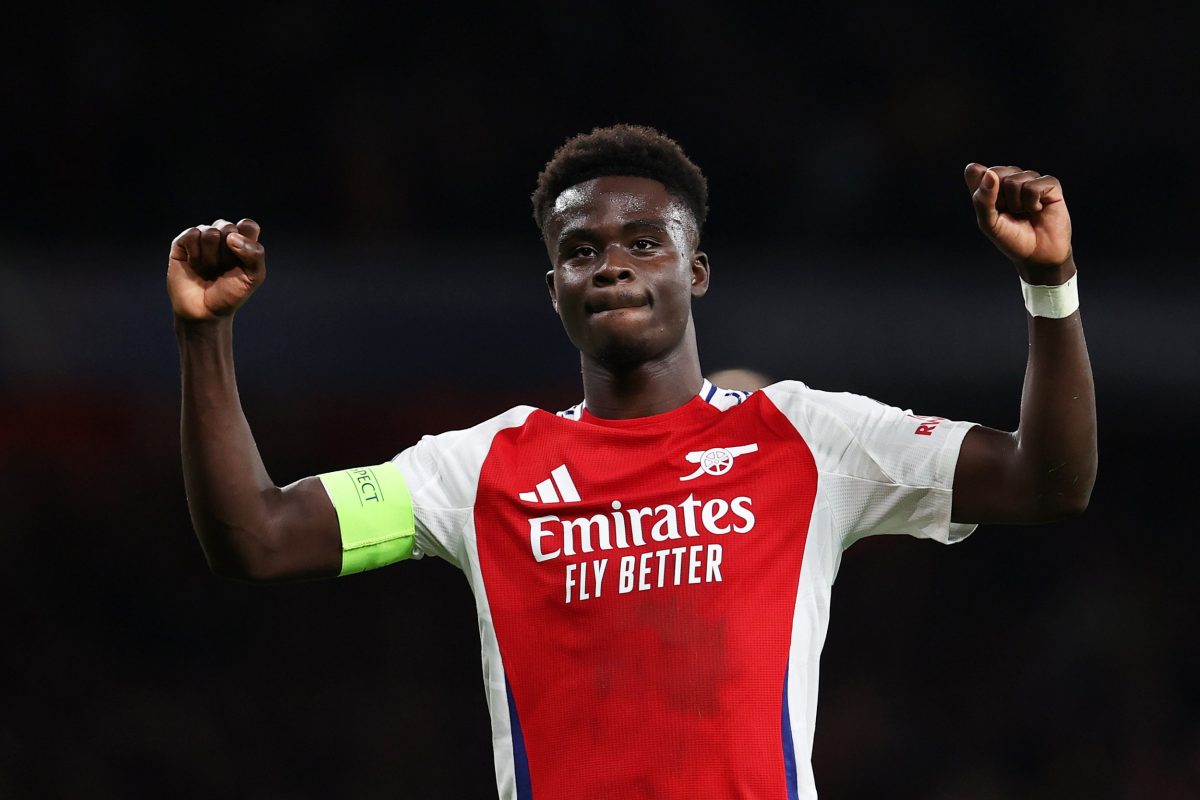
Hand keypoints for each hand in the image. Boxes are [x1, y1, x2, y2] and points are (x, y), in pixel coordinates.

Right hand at [167, 218, 265, 320]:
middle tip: (223, 269)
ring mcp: (202, 237)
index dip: (245, 242)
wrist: (204, 311)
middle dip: (227, 254)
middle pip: (228, 227)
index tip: (241, 262)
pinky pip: (191, 235)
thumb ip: (255, 255)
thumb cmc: (231, 294)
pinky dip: (195, 255)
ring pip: (210, 232)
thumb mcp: (253, 278)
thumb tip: (232, 237)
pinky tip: (194, 265)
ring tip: (208, 269)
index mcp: (242, 240)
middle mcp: (222, 235)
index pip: (248, 225)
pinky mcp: (182, 242)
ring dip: (210, 257)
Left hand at [964, 164, 1072, 279]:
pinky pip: (1034, 186)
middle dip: (999, 199)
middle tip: (1008, 212)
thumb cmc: (1011, 238)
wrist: (1038, 254)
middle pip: (995, 172)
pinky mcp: (1049, 184)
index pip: (974, 171)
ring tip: (1023, 213)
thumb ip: (982, 200)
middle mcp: (1009, 178)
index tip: (989, 207)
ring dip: (1017, 204)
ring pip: (1014, 180)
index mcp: (989, 185)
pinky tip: (1037, 210)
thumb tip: (990, 173)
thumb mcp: (988, 223)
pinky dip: (1032, 203)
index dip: (980, 189)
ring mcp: (1030, 179)